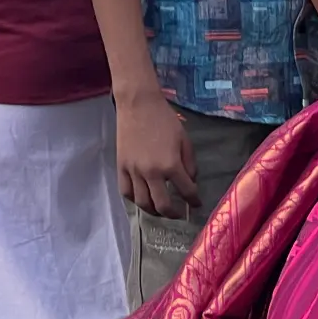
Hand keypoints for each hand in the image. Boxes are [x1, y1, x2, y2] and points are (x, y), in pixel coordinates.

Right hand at [116, 91, 199, 216]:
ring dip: (154, 211)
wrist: (138, 104)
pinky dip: (135, 200)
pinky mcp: (120, 167)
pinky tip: (143, 199)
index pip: (186, 191)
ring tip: (161, 210)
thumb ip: (190, 164)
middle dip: (174, 214)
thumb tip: (190, 182)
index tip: (196, 204)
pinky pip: (126, 192)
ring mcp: (133, 171)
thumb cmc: (164, 120)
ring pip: (142, 203)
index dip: (194, 201)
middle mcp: (151, 172)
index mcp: (171, 165)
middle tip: (179, 214)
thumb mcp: (185, 140)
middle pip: (162, 205)